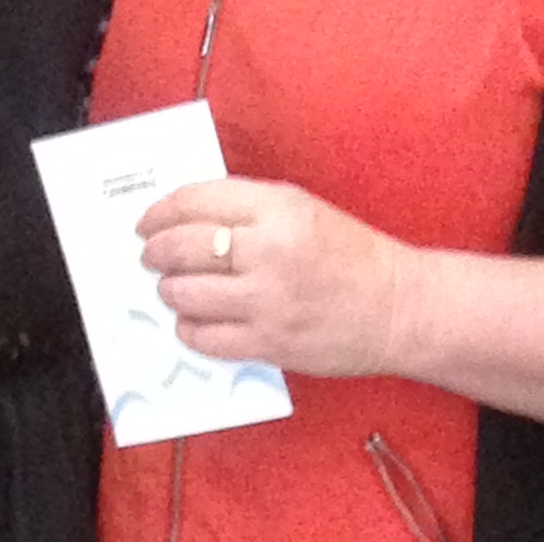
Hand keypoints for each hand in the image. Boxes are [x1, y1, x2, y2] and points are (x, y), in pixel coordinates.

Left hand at [138, 176, 402, 376]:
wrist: (397, 306)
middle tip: (148, 255)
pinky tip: (189, 322)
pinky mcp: (270, 344)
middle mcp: (269, 250)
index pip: (196, 200)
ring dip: (168, 290)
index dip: (161, 211)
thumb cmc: (349, 252)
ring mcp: (268, 301)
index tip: (146, 221)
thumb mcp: (299, 208)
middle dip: (156, 251)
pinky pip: (208, 339)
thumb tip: (186, 217)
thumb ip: (246, 207)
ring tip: (169, 287)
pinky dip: (189, 330)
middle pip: (184, 246)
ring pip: (188, 294)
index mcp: (277, 207)